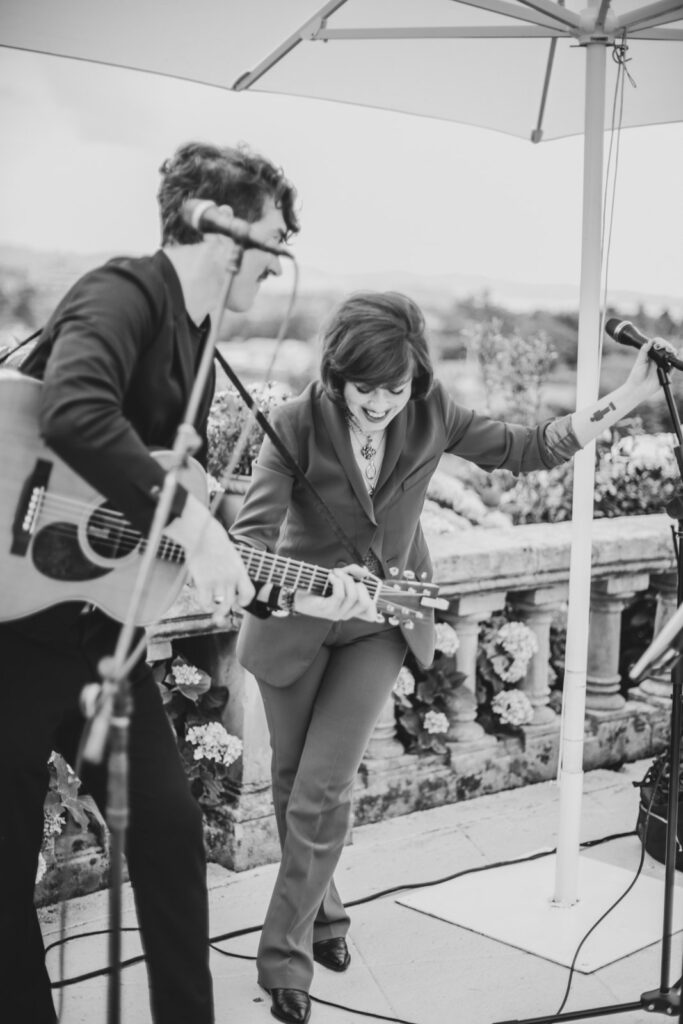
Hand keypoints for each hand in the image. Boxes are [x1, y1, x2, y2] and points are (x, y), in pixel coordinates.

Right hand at [164, 494, 254, 615]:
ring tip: (212, 608)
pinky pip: (206, 602)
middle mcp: (231, 578)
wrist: (203, 534)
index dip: (244, 601)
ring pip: (220, 605)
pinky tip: (204, 602)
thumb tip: (231, 584)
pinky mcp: (204, 582)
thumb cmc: (215, 544)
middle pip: (232, 603)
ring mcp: (218, 581)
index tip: (238, 603)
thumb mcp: (231, 556)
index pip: (249, 593)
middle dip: (226, 610)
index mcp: (240, 571)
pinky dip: (205, 606)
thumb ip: (232, 571)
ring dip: (216, 610)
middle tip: (221, 612)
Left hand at [294, 564, 379, 622]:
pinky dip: (337, 581)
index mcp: (349, 610)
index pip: (369, 613)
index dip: (374, 603)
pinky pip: (340, 595)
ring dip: (345, 579)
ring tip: (335, 572)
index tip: (365, 585)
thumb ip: (352, 572)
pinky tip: (331, 576)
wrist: (296, 594)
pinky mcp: (327, 609)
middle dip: (358, 584)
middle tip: (344, 575)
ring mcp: (336, 614)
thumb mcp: (338, 577)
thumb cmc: (316, 586)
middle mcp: (345, 614)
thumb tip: (365, 572)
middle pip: (365, 601)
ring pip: (352, 596)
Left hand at [625, 338, 680, 399]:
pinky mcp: (666, 374)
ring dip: (672, 353)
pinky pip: (673, 368)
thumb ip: (644, 352)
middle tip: (665, 347)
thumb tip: (649, 341)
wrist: (637, 389)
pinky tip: (673, 359)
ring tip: (670, 351)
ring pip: (671, 357)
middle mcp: (657, 360)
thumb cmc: (636, 376)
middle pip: (666, 350)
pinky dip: (674, 363)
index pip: (658, 345)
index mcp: (651, 356)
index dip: (660, 342)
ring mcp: (662, 367)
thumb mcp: (639, 362)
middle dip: (668, 346)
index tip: (658, 343)